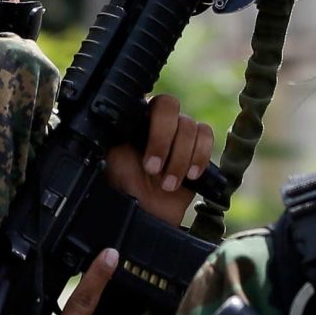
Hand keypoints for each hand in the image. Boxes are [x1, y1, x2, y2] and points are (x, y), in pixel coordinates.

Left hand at [102, 93, 214, 225]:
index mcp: (135, 119)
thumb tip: (111, 119)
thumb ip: (112, 135)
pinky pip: (205, 136)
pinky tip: (190, 175)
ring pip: (190, 126)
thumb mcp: (110, 158)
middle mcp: (158, 122)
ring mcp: (179, 134)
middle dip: (163, 140)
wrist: (145, 213)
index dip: (153, 127)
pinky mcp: (198, 149)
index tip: (145, 157)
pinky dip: (199, 156)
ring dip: (179, 158)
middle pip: (170, 106)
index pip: (146, 101)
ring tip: (168, 184)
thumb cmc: (123, 186)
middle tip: (153, 169)